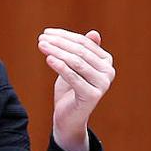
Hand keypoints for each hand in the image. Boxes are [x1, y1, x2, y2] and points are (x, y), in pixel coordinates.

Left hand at [38, 28, 115, 150]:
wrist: (68, 117)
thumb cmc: (70, 90)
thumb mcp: (75, 67)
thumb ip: (83, 51)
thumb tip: (94, 32)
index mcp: (106, 61)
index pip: (84, 43)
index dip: (65, 36)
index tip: (46, 32)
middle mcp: (108, 72)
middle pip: (80, 51)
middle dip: (59, 43)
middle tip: (41, 39)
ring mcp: (103, 84)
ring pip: (76, 62)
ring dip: (57, 52)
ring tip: (41, 46)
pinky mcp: (92, 95)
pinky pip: (74, 77)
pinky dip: (60, 66)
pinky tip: (48, 59)